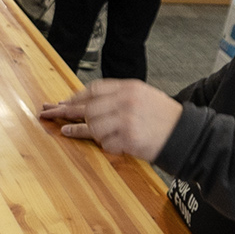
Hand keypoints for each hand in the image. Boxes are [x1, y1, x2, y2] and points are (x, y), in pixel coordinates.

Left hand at [42, 78, 183, 161]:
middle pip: (87, 108)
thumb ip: (119, 97)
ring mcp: (126, 120)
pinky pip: (106, 144)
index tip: (61, 102)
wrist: (186, 134)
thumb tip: (89, 102)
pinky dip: (106, 146)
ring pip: (93, 127)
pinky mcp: (128, 139)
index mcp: (129, 88)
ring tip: (82, 134)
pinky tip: (112, 145)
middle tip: (48, 114)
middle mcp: (126, 101)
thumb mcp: (144, 96)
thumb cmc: (165, 117)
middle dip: (66, 113)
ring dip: (87, 133)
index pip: (94, 89)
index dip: (75, 97)